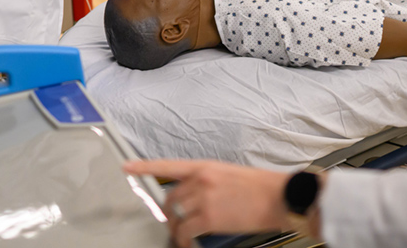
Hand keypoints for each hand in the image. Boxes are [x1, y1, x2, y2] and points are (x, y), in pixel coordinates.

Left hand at [123, 159, 290, 247]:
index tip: (128, 167)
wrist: (278, 196)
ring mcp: (203, 198)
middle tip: (173, 222)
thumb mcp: (230, 175)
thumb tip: (199, 196)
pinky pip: (185, 231)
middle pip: (170, 197)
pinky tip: (188, 244)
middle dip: (169, 212)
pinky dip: (183, 241)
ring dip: (176, 228)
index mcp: (206, 166)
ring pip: (176, 216)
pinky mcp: (208, 217)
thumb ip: (210, 182)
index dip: (145, 166)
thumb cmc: (261, 187)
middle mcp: (201, 179)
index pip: (169, 165)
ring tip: (181, 235)